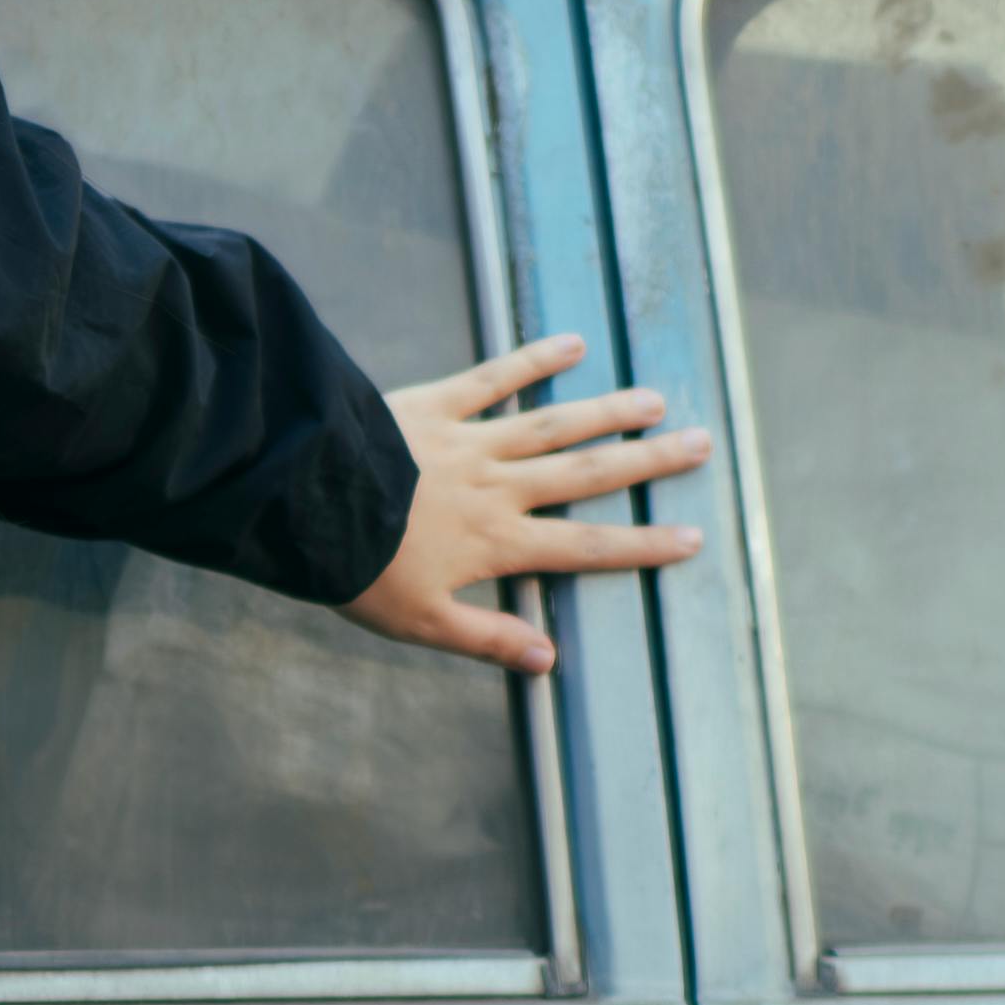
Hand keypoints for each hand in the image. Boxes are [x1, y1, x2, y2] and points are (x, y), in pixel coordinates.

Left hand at [347, 334, 711, 677]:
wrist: (303, 505)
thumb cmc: (357, 571)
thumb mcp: (421, 624)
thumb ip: (488, 638)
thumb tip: (549, 660)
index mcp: (498, 543)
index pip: (585, 548)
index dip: (641, 545)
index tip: (691, 538)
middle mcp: (498, 488)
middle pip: (587, 475)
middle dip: (647, 463)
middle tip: (701, 444)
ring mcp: (470, 442)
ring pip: (554, 424)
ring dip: (608, 412)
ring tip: (655, 401)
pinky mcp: (434, 406)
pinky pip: (494, 380)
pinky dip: (534, 360)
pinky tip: (573, 343)